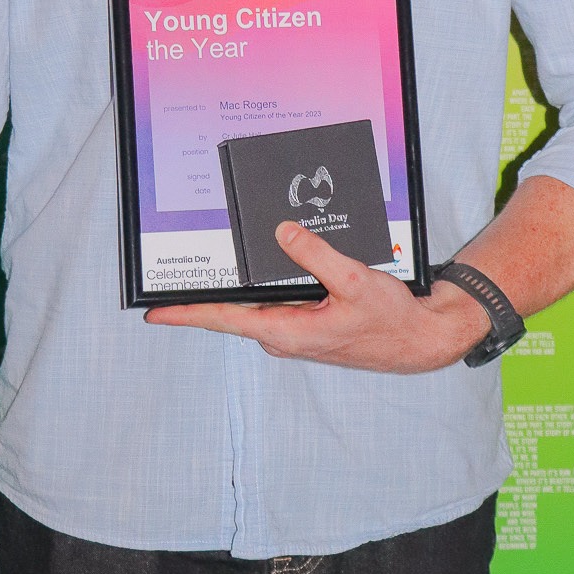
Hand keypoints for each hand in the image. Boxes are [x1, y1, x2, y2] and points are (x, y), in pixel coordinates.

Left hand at [146, 220, 490, 372]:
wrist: (418, 340)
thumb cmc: (390, 319)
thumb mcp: (354, 280)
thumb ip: (316, 255)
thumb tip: (283, 233)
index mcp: (288, 331)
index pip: (226, 320)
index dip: (188, 314)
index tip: (155, 313)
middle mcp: (284, 335)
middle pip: (232, 312)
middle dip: (202, 297)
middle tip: (169, 278)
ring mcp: (293, 332)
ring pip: (253, 307)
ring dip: (232, 291)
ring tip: (203, 269)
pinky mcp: (305, 325)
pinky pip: (273, 304)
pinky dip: (260, 289)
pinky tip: (255, 269)